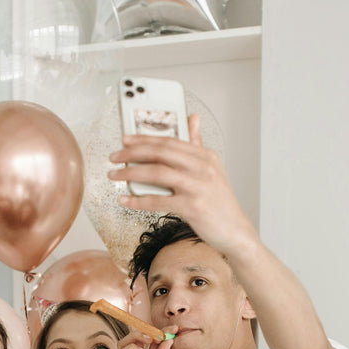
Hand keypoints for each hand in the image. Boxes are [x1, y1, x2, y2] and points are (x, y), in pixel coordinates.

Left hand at [109, 113, 258, 261]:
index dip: (144, 139)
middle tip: (115, 157)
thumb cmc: (219, 201)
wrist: (234, 229)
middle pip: (161, 153)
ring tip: (115, 176)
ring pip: (157, 173)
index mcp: (205, 156)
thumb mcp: (211, 169)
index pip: (170, 141)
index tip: (125, 140)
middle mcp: (202, 167)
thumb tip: (193, 118)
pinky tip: (126, 200)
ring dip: (131, 173)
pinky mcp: (192, 207)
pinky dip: (138, 200)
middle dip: (133, 153)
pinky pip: (158, 201)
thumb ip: (197, 145)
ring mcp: (197, 186)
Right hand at [118, 331, 179, 348]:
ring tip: (149, 338)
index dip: (163, 332)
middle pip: (139, 337)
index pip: (155, 340)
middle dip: (149, 330)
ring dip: (136, 335)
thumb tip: (166, 340)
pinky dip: (130, 347)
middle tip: (160, 332)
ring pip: (127, 342)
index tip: (174, 329)